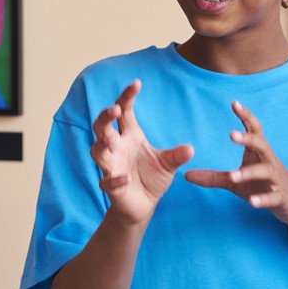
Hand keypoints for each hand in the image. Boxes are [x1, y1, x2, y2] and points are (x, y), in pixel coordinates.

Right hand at [90, 80, 192, 225]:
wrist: (144, 205)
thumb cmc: (152, 178)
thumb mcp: (168, 164)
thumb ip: (176, 156)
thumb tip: (190, 149)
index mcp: (130, 136)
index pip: (124, 112)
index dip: (127, 97)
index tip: (136, 83)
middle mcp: (116, 148)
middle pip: (102, 128)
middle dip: (105, 118)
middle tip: (114, 109)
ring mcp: (111, 167)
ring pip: (97, 152)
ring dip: (102, 144)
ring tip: (110, 139)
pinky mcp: (111, 187)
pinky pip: (108, 182)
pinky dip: (114, 180)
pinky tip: (125, 178)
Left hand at [183, 101, 287, 232]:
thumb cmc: (263, 186)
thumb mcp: (236, 182)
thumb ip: (214, 177)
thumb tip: (186, 175)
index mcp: (258, 154)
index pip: (254, 130)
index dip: (246, 116)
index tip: (234, 103)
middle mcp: (269, 162)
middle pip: (261, 144)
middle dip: (247, 138)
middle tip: (231, 135)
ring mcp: (277, 179)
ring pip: (265, 171)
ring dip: (249, 173)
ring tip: (233, 176)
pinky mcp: (282, 197)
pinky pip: (273, 197)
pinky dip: (263, 199)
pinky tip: (252, 202)